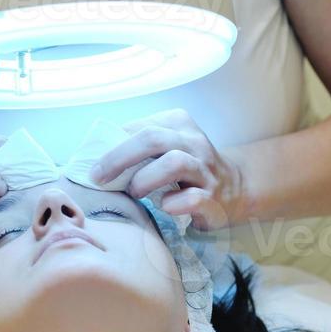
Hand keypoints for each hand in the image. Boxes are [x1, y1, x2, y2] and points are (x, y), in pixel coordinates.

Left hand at [91, 109, 243, 230]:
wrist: (235, 188)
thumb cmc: (186, 168)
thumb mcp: (166, 146)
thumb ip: (137, 145)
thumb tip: (95, 153)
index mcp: (179, 124)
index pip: (140, 127)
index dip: (113, 147)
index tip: (95, 166)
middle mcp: (193, 142)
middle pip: (153, 139)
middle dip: (119, 158)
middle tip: (99, 178)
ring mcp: (205, 170)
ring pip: (175, 163)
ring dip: (145, 179)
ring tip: (134, 192)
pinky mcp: (214, 198)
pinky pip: (194, 199)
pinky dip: (174, 203)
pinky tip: (164, 207)